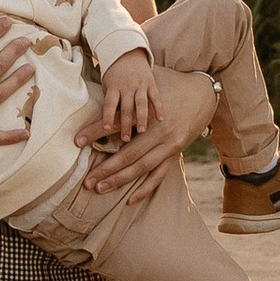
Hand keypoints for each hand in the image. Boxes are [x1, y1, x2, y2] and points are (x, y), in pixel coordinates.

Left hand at [79, 57, 211, 210]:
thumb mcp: (150, 81)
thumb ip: (129, 90)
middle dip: (106, 169)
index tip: (76, 141)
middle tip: (87, 181)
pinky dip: (145, 188)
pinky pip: (159, 175)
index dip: (95, 132)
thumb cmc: (171, 83)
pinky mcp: (175, 153)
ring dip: (120, 180)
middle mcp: (159, 131)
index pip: (117, 124)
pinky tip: (130, 199)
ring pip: (141, 167)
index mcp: (148, 111)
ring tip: (100, 188)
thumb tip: (101, 86)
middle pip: (128, 153)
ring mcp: (169, 145)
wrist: (203, 92)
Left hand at [91, 45, 157, 144]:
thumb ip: (110, 101)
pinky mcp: (151, 83)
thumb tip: (102, 123)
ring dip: (141, 118)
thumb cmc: (114, 74)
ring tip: (141, 130)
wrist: (128, 52)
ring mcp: (140, 85)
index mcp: (114, 87)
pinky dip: (158, 108)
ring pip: (141, 103)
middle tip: (125, 138)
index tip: (106, 128)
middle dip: (125, 123)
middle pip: (125, 107)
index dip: (108, 115)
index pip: (110, 103)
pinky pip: (155, 97)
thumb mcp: (107, 84)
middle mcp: (127, 86)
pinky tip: (160, 119)